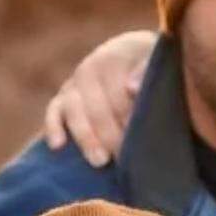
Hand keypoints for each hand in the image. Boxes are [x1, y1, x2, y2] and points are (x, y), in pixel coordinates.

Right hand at [43, 30, 156, 166]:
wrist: (144, 62)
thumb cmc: (160, 68)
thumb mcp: (161, 63)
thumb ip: (147, 71)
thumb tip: (131, 88)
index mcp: (118, 55)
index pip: (117, 89)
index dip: (127, 115)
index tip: (138, 137)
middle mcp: (92, 66)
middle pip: (96, 103)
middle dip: (110, 133)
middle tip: (124, 159)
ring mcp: (76, 82)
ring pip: (73, 109)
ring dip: (86, 137)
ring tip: (100, 161)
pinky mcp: (64, 97)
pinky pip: (54, 111)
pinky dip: (54, 127)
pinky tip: (58, 146)